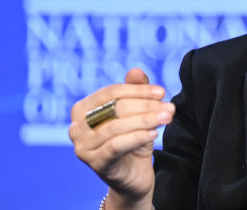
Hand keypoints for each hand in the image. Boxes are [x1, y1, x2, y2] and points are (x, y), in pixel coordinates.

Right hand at [70, 68, 174, 206]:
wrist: (134, 175)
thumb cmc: (133, 139)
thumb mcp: (138, 113)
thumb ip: (136, 91)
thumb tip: (135, 70)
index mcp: (83, 108)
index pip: (111, 92)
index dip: (138, 90)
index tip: (162, 92)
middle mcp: (77, 127)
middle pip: (114, 108)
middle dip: (145, 106)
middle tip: (169, 107)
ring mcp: (83, 147)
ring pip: (116, 127)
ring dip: (146, 120)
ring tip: (167, 117)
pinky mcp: (95, 163)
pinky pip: (116, 146)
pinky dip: (136, 137)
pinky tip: (154, 134)